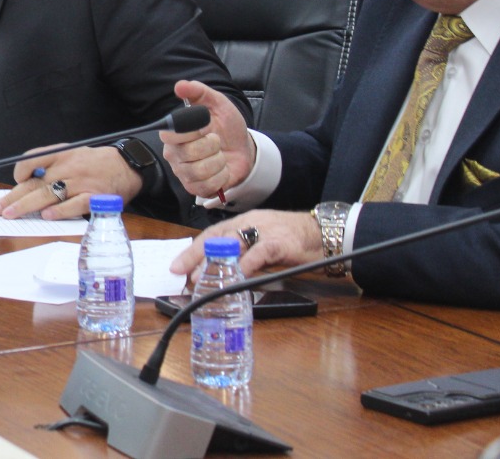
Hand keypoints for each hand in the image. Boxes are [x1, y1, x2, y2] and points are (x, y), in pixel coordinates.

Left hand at [0, 144, 145, 220]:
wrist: (128, 165)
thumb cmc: (95, 163)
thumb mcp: (73, 154)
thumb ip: (52, 164)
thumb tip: (26, 182)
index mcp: (62, 153)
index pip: (33, 158)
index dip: (20, 170)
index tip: (14, 182)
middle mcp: (69, 166)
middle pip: (35, 182)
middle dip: (13, 196)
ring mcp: (81, 182)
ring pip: (48, 194)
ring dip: (27, 206)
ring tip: (11, 215)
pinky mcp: (94, 197)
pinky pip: (74, 205)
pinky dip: (60, 211)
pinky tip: (47, 216)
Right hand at [160, 80, 254, 197]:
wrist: (242, 149)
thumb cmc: (226, 127)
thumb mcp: (218, 104)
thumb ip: (199, 92)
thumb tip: (180, 85)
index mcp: (173, 133)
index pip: (170, 134)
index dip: (192, 131)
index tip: (205, 126)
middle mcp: (174, 154)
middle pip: (189, 153)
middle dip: (212, 146)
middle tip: (216, 141)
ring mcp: (183, 172)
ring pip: (199, 171)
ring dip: (218, 162)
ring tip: (219, 156)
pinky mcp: (194, 188)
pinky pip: (207, 186)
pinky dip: (221, 177)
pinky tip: (221, 170)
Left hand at [170, 208, 323, 281]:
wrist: (322, 232)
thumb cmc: (290, 239)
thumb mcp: (261, 243)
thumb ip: (242, 254)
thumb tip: (218, 271)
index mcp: (243, 222)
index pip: (211, 234)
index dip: (192, 250)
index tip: (176, 266)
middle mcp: (250, 223)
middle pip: (217, 237)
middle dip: (197, 255)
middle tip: (183, 273)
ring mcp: (265, 231)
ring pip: (234, 242)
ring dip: (216, 260)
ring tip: (203, 276)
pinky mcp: (281, 242)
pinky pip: (261, 252)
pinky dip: (247, 263)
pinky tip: (237, 274)